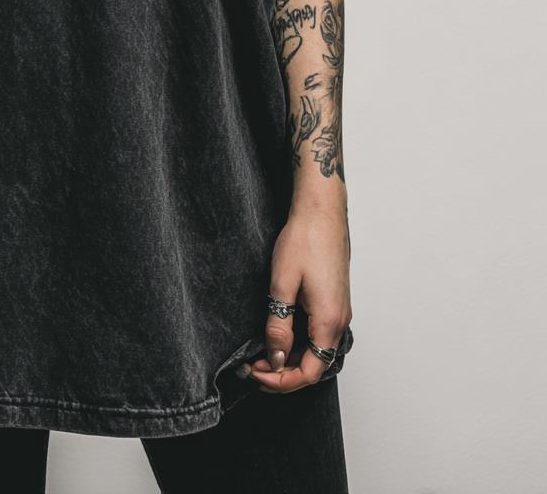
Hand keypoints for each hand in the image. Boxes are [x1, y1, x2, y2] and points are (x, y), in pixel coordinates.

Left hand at [245, 203, 351, 393]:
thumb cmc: (304, 240)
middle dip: (282, 373)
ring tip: (260, 353)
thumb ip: (279, 325)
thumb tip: (276, 358)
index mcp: (329, 321)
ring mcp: (339, 311)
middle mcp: (340, 321)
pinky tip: (278, 335)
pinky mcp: (334, 302)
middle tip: (251, 366)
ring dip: (290, 358)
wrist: (321, 212)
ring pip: (316, 351)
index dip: (281, 381)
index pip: (309, 372)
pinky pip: (318, 334)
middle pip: (314, 365)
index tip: (255, 373)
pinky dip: (298, 343)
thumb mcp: (282, 284)